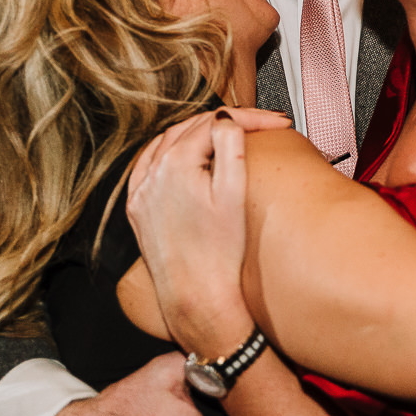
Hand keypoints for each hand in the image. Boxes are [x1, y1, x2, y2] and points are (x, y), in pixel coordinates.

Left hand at [127, 108, 289, 354]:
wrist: (197, 297)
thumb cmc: (219, 253)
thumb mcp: (234, 193)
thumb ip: (231, 146)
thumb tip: (227, 120)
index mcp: (177, 164)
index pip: (216, 123)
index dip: (251, 118)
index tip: (277, 123)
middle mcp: (153, 174)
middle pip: (191, 128)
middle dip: (227, 122)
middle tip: (261, 126)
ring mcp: (142, 191)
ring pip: (168, 143)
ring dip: (198, 133)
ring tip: (228, 134)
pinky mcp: (138, 209)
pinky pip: (148, 165)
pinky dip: (169, 152)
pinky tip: (182, 155)